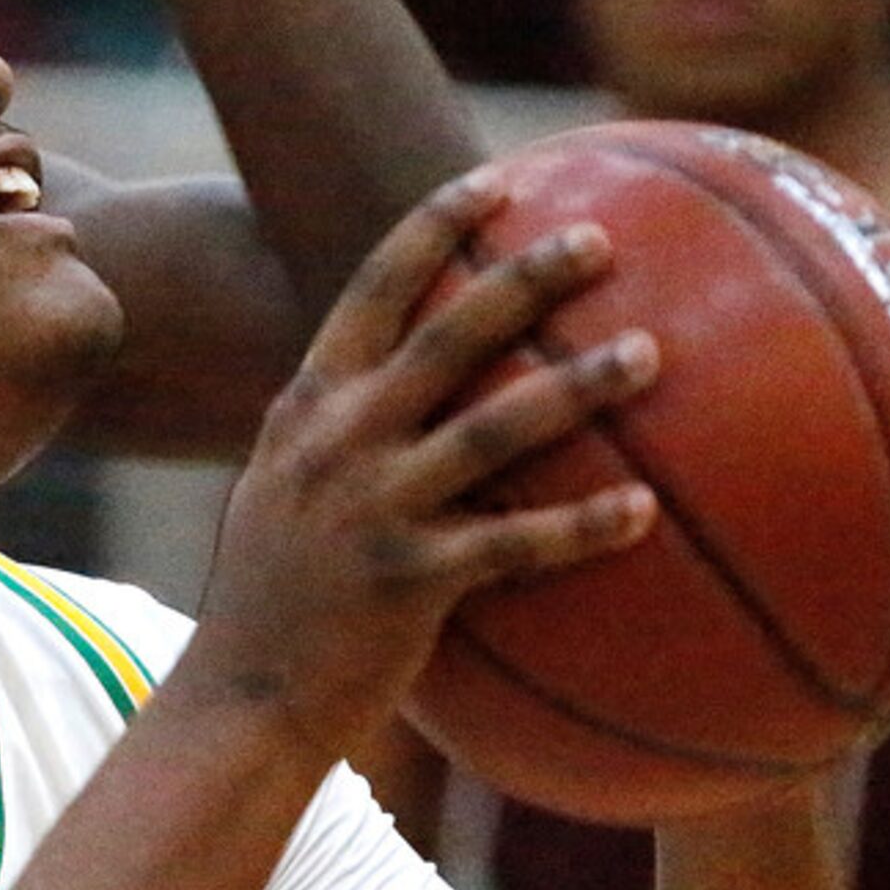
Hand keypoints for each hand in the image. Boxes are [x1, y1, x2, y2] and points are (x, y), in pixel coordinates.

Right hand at [186, 168, 657, 761]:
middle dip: (525, 277)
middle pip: (446, 335)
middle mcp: (336, 443)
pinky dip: (582, 525)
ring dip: (578, 385)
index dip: (435, 228)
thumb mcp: (285, 499)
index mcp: (308, 411)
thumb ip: (340, 442)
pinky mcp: (407, 581)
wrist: (238, 706)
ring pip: (493, 427)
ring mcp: (371, 509)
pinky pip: (514, 543)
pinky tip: (643, 512)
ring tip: (652, 354)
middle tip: (598, 238)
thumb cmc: (276, 608)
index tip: (497, 183)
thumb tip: (418, 405)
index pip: (371, 291)